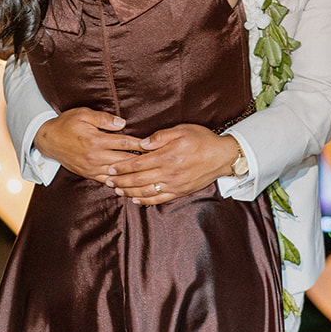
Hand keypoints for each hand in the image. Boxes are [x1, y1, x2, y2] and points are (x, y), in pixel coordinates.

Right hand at [34, 107, 145, 179]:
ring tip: (149, 173)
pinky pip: (107, 181)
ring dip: (133, 174)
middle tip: (158, 161)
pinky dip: (120, 182)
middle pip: (125, 160)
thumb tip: (123, 123)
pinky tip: (131, 182)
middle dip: (142, 161)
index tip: (155, 145)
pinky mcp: (88, 174)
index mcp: (96, 140)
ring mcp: (92, 168)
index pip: (125, 143)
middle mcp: (95, 156)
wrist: (48, 140)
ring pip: (118, 174)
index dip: (142, 144)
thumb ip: (104, 119)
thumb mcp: (84, 114)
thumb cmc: (67, 123)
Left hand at [108, 127, 241, 203]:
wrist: (222, 156)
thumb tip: (142, 143)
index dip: (123, 166)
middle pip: (138, 179)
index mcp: (167, 156)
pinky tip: (135, 200)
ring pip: (146, 191)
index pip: (138, 163)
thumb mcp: (181, 130)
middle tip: (108, 180)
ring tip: (117, 190)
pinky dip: (145, 201)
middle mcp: (169, 173)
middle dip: (121, 180)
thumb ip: (160, 137)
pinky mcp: (180, 192)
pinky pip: (159, 199)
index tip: (112, 167)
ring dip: (129, 192)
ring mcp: (174, 184)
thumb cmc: (202, 140)